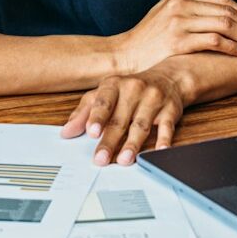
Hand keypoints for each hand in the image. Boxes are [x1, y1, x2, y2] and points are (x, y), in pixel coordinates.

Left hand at [59, 66, 189, 165]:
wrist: (169, 78)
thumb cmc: (130, 89)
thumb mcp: (105, 94)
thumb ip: (84, 112)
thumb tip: (66, 132)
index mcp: (114, 85)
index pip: (104, 102)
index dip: (97, 117)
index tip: (91, 133)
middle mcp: (134, 89)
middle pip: (120, 119)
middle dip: (110, 141)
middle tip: (101, 159)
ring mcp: (153, 99)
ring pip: (141, 125)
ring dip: (132, 144)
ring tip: (124, 160)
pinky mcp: (170, 110)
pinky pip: (166, 127)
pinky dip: (163, 140)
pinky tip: (158, 151)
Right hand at [110, 0, 236, 74]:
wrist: (122, 55)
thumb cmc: (148, 41)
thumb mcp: (167, 16)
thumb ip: (192, 12)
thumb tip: (224, 18)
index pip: (222, 0)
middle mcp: (180, 3)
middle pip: (228, 10)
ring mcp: (178, 21)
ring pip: (225, 24)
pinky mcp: (177, 40)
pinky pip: (213, 40)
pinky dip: (231, 46)